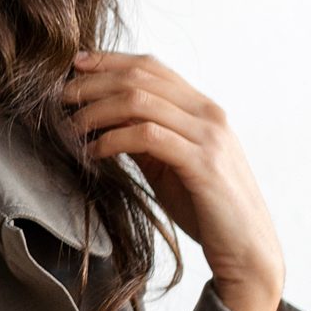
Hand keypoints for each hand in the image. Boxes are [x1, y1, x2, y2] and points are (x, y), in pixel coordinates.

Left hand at [62, 48, 285, 310]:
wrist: (248, 250)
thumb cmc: (209, 210)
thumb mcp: (173, 166)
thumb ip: (149, 140)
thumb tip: (106, 122)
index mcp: (204, 109)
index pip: (152, 66)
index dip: (110, 61)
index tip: (75, 65)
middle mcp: (209, 114)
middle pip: (142, 77)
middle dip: (95, 83)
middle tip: (62, 98)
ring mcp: (208, 137)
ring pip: (140, 101)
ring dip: (97, 111)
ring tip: (72, 128)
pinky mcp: (202, 164)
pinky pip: (147, 136)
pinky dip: (113, 139)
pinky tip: (94, 153)